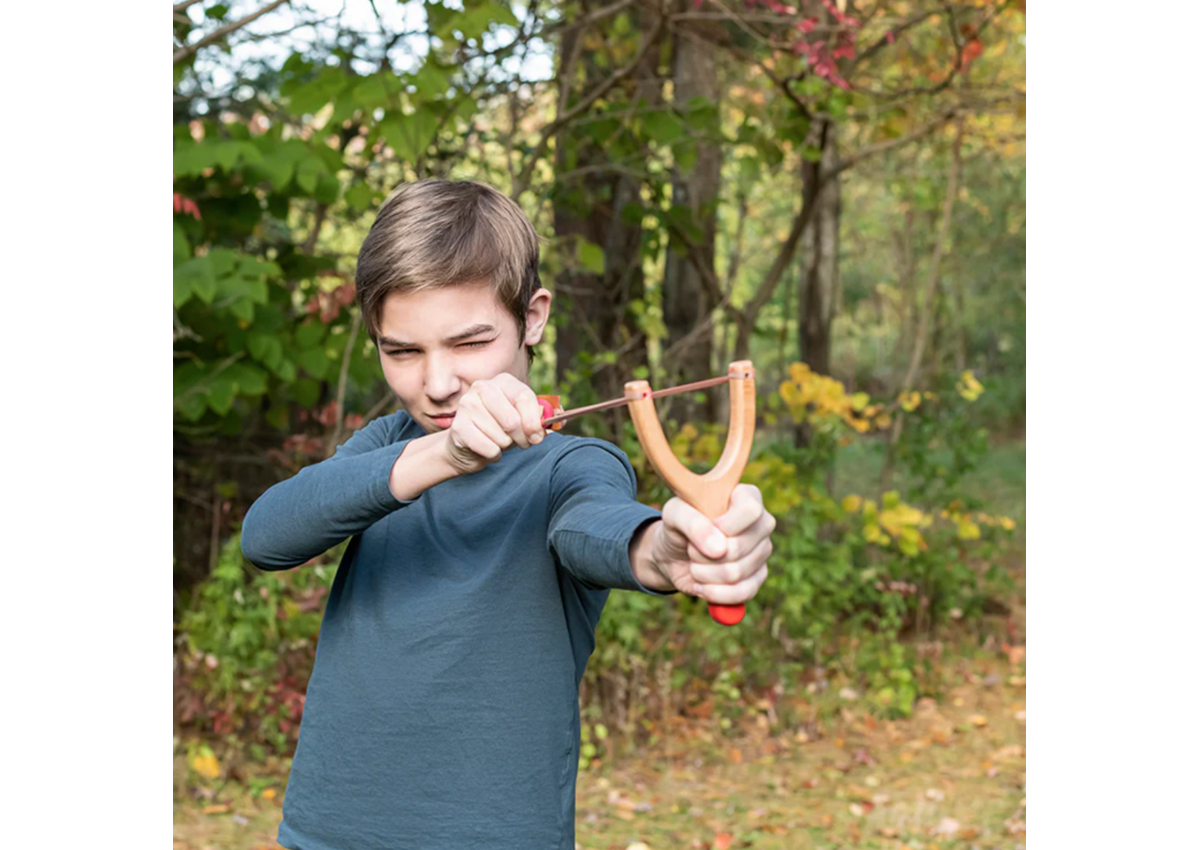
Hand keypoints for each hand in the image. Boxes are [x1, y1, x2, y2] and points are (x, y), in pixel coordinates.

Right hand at [442, 373, 546, 474]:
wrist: (468, 443)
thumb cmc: (501, 428)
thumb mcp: (523, 419)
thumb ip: (544, 417)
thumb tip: (562, 417)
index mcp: (502, 381)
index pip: (524, 397)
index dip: (534, 421)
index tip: (538, 437)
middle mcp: (482, 388)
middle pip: (512, 420)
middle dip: (522, 438)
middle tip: (522, 443)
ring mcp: (467, 406)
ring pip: (501, 437)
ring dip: (506, 446)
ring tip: (499, 441)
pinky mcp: (458, 427)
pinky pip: (489, 448)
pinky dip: (494, 454)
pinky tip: (487, 448)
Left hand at [648, 484, 773, 604]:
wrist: (675, 554)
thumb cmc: (679, 525)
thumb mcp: (674, 514)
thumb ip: (692, 522)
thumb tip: (718, 549)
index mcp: (746, 496)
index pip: (750, 510)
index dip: (725, 525)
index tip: (707, 527)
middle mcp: (761, 523)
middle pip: (739, 547)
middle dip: (703, 554)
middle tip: (691, 548)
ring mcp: (762, 551)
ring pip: (736, 572)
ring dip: (704, 574)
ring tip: (695, 564)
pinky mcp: (758, 577)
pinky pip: (743, 593)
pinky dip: (714, 593)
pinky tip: (701, 586)